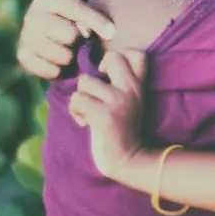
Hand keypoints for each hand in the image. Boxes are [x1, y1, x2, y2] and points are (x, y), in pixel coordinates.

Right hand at [17, 0, 115, 79]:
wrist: (52, 41)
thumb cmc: (74, 25)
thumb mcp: (84, 16)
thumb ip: (93, 20)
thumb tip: (107, 32)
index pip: (75, 9)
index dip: (95, 21)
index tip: (111, 33)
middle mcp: (31, 16)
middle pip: (69, 35)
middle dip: (79, 41)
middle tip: (78, 42)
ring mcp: (24, 36)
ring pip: (62, 55)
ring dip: (71, 58)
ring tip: (69, 53)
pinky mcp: (22, 56)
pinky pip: (51, 70)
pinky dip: (60, 71)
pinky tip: (59, 64)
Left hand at [68, 50, 146, 178]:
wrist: (129, 160)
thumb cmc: (123, 132)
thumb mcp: (131, 104)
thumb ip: (121, 86)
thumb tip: (97, 70)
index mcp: (138, 87)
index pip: (138, 54)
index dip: (121, 55)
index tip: (110, 71)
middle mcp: (131, 90)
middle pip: (113, 57)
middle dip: (97, 70)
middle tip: (95, 88)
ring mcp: (118, 102)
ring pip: (85, 82)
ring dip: (80, 98)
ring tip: (88, 113)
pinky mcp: (104, 116)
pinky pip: (77, 100)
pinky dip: (76, 112)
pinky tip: (85, 123)